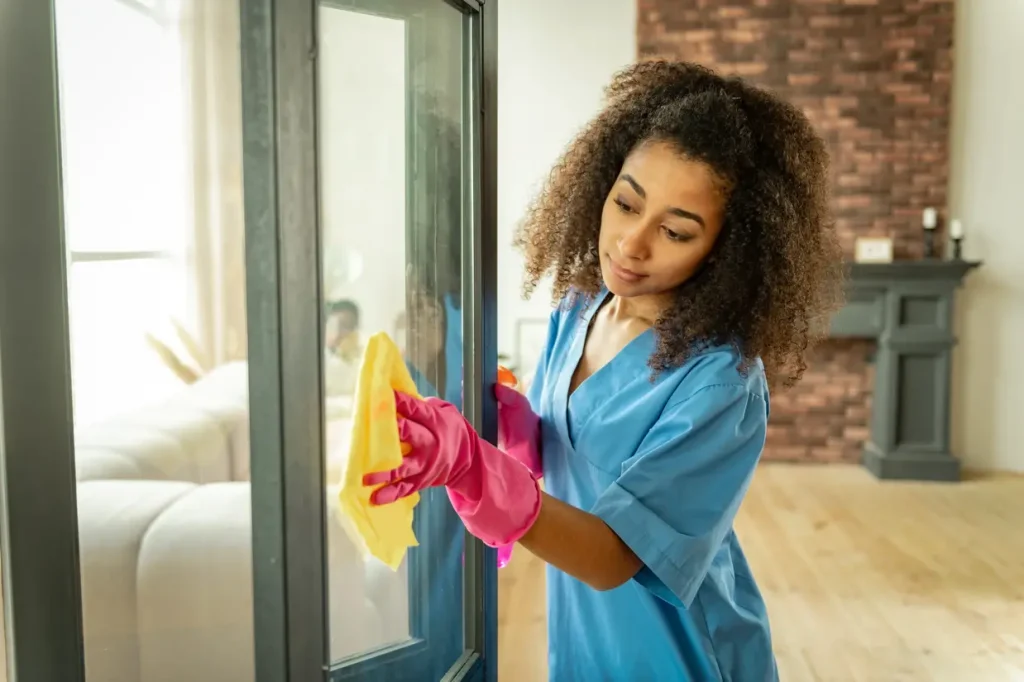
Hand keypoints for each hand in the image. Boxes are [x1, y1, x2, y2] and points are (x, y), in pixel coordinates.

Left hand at [364, 391, 541, 548]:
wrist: (468, 460)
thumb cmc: (448, 429)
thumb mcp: (444, 411)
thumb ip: (423, 404)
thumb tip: (397, 395)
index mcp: (435, 421)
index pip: (416, 408)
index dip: (401, 402)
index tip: (384, 395)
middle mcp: (431, 442)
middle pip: (413, 435)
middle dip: (397, 432)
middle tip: (376, 431)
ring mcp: (426, 464)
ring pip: (405, 467)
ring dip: (386, 472)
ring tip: (367, 477)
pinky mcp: (422, 480)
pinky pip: (406, 488)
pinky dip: (391, 494)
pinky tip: (376, 498)